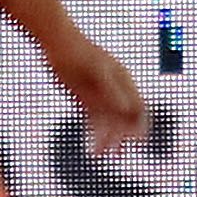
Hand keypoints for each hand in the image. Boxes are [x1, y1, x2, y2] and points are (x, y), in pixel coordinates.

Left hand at [50, 32, 146, 154]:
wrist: (56, 41)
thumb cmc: (79, 53)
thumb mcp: (97, 72)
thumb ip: (112, 91)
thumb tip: (127, 109)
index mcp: (123, 80)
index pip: (138, 107)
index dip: (139, 124)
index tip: (137, 141)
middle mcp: (113, 88)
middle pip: (123, 118)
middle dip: (121, 137)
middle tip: (116, 154)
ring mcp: (98, 93)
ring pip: (106, 121)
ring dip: (105, 138)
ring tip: (98, 155)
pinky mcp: (83, 96)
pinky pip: (92, 119)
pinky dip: (93, 133)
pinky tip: (90, 146)